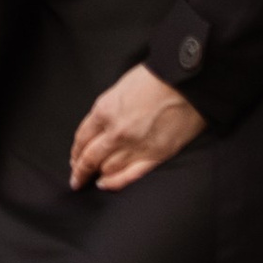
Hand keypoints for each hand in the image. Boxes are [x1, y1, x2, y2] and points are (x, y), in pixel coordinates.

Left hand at [69, 62, 206, 191]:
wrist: (187, 82)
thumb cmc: (156, 77)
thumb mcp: (120, 87)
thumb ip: (108, 109)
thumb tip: (101, 125)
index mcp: (104, 111)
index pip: (82, 138)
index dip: (76, 151)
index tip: (74, 158)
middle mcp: (115, 132)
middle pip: (90, 158)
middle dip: (80, 170)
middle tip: (76, 179)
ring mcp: (135, 146)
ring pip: (107, 169)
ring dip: (97, 175)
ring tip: (93, 179)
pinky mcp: (155, 156)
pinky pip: (129, 176)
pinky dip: (115, 183)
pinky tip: (106, 184)